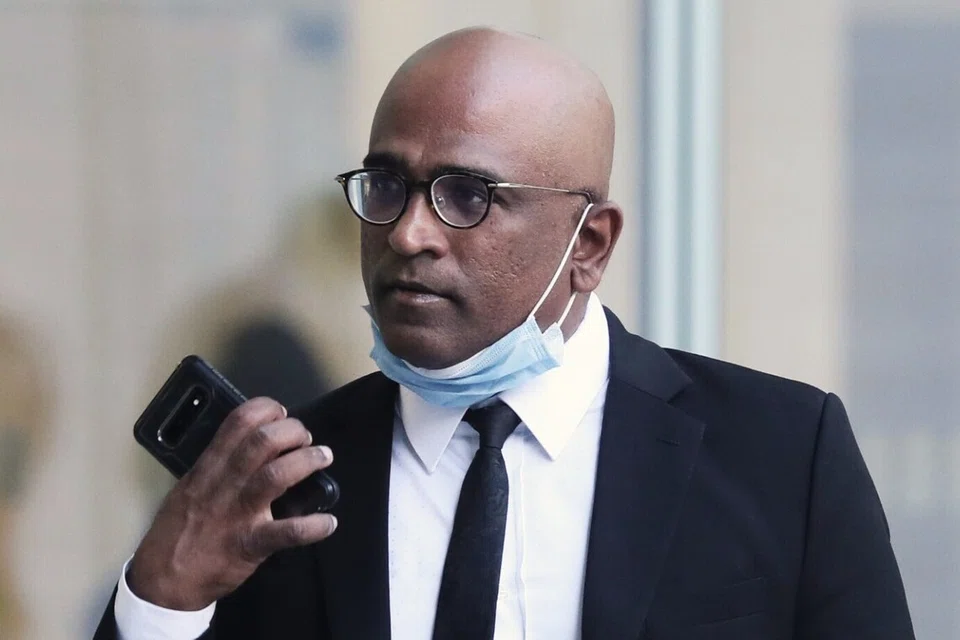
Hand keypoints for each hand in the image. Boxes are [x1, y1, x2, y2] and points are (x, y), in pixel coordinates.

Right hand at [127, 397, 337, 609]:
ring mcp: (237, 515)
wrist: (162, 582)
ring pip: (276, 476)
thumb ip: (218, 467)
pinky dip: (312, 526)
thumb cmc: (176, 533)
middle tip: (305, 437)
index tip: (280, 413)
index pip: (237, 422)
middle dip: (292, 431)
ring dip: (307, 461)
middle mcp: (223, 486)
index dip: (266, 410)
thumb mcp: (189, 488)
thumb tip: (250, 445)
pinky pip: (286, 533)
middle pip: (262, 443)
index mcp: (208, 469)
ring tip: (322, 457)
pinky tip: (327, 522)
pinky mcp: (249, 545)